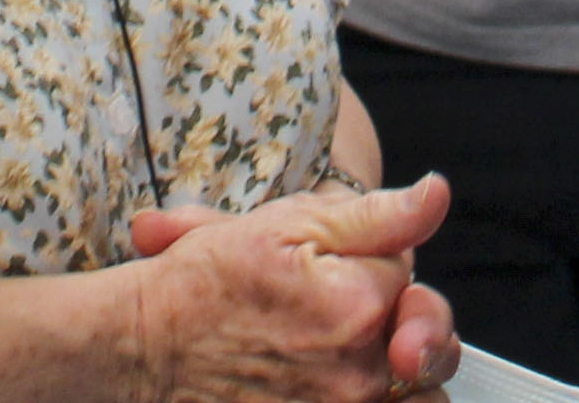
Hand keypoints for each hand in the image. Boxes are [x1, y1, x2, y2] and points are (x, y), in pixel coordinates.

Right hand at [122, 177, 459, 401]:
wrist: (142, 348)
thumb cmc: (201, 287)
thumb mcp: (286, 223)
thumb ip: (377, 216)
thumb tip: (436, 196)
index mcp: (358, 305)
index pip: (410, 277)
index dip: (376, 265)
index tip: (335, 270)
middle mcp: (358, 374)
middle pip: (430, 346)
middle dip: (404, 325)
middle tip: (351, 320)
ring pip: (420, 400)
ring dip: (401, 380)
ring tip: (354, 361)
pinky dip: (370, 402)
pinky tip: (334, 385)